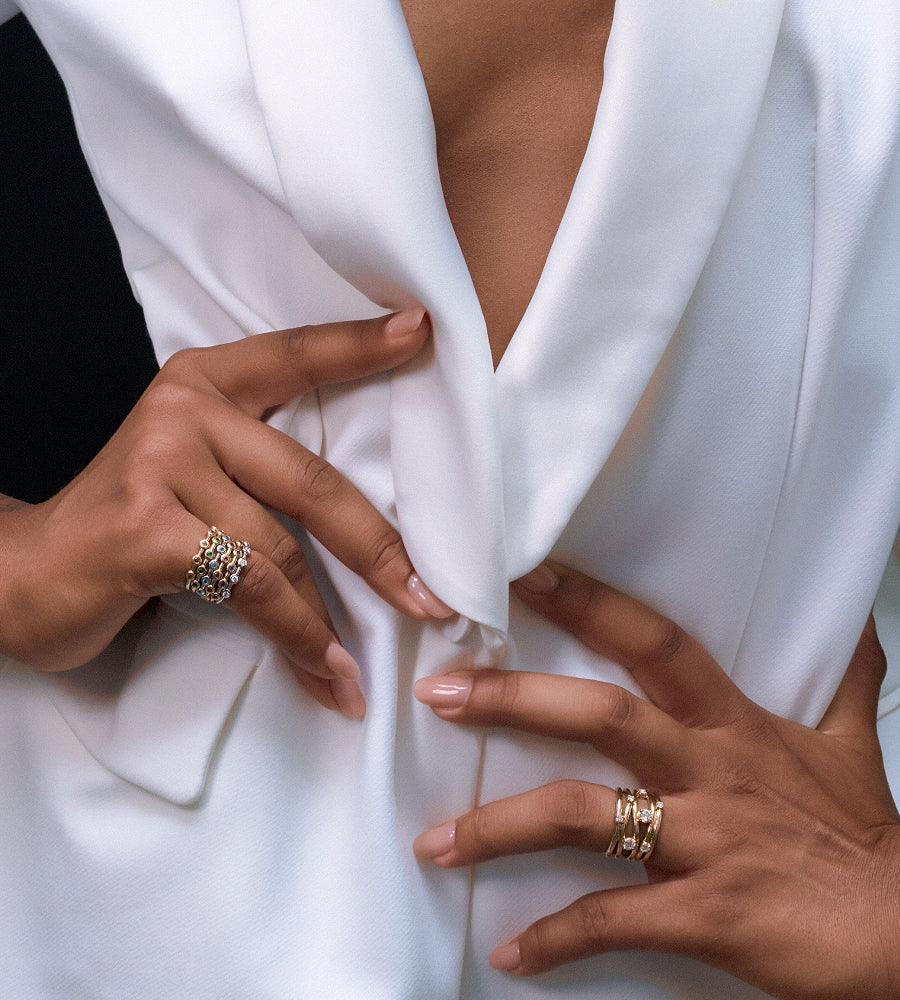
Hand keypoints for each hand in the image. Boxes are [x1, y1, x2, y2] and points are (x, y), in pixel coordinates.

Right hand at [0, 308, 451, 715]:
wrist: (15, 573)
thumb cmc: (128, 530)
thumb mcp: (193, 476)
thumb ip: (259, 473)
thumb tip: (371, 533)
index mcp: (204, 383)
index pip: (296, 355)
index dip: (361, 345)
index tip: (424, 328)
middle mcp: (186, 410)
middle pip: (314, 481)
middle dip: (380, 551)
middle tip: (432, 600)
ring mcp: (163, 462)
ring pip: (284, 547)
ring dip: (330, 620)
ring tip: (359, 669)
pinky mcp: (149, 527)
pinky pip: (253, 586)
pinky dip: (296, 636)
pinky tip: (321, 672)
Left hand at [413, 564, 899, 998]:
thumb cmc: (865, 829)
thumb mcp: (850, 739)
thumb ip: (841, 675)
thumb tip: (856, 619)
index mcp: (730, 723)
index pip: (652, 642)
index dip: (590, 603)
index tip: (525, 577)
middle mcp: (705, 769)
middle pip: (598, 715)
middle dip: (512, 698)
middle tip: (439, 691)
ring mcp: (700, 840)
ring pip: (580, 817)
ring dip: (499, 828)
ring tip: (435, 842)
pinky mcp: (703, 913)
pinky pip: (610, 921)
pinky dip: (555, 939)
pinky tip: (509, 954)